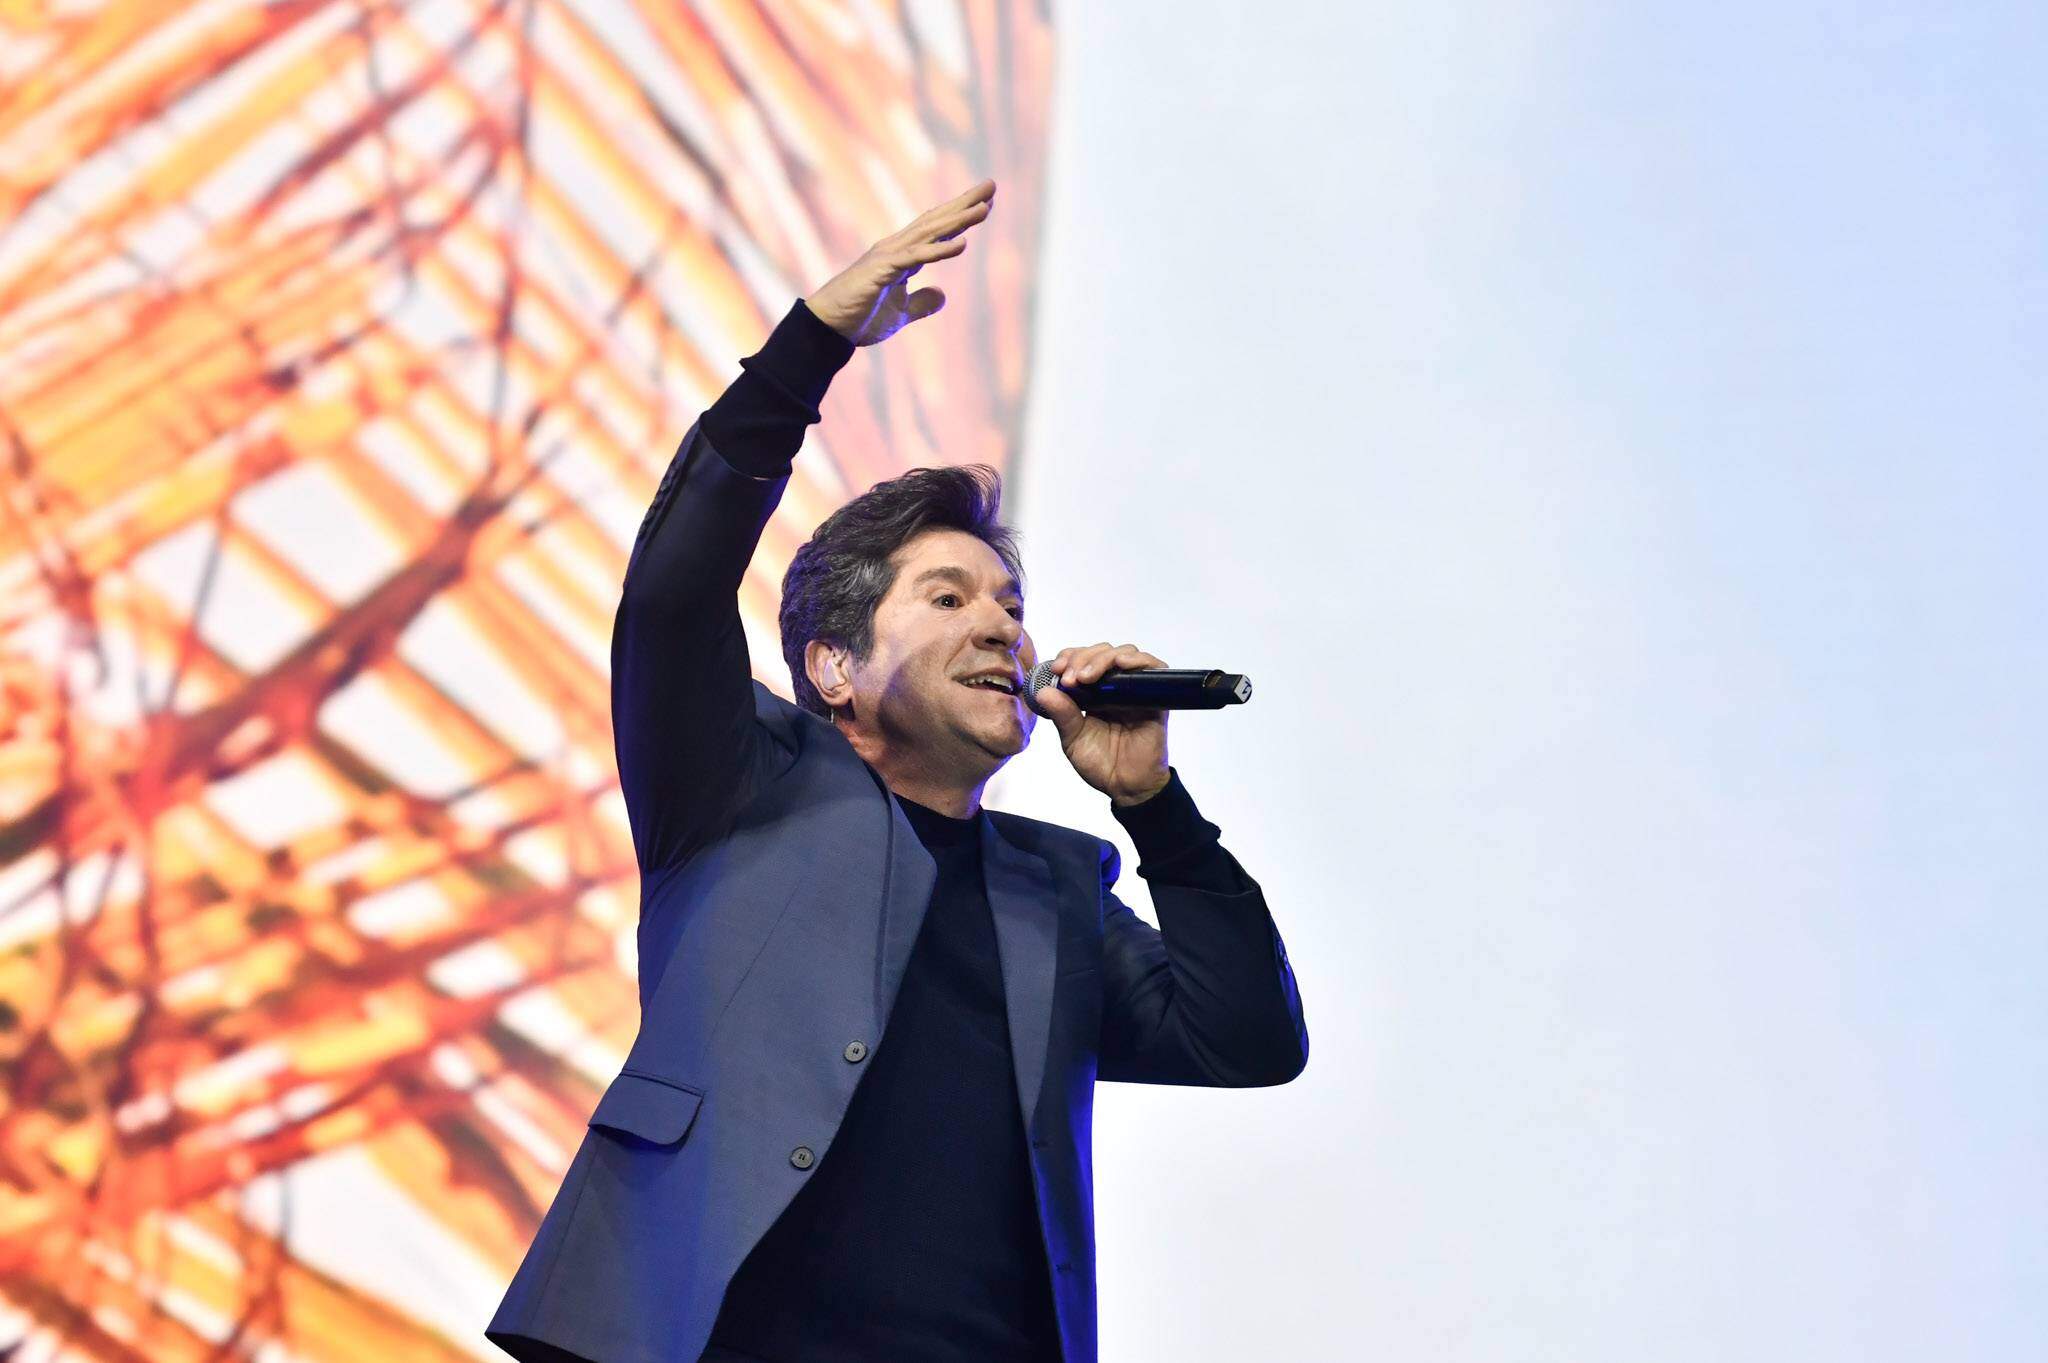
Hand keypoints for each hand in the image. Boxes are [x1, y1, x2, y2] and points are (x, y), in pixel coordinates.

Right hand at [804, 179, 996, 345]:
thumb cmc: (859, 318)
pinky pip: (916, 259)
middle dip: (964, 204)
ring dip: (958, 220)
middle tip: (991, 186)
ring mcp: (889, 257)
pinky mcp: (883, 271)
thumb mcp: (900, 314)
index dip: (961, 215)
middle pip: (936, 221)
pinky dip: (939, 251)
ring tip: (985, 208)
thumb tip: (943, 295)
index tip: (986, 202)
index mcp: (902, 256)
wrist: (828, 328)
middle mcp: (897, 248)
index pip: (936, 229)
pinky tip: (962, 245)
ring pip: (929, 233)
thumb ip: (921, 303)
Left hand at [1031, 643, 1171, 805]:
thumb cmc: (1101, 764)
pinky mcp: (1155, 697)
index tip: (1057, 669)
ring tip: (1086, 677)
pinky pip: (1153, 668)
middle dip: (1082, 658)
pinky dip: (1137, 660)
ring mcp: (1136, 689)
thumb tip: (1044, 691)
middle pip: (1102, 652)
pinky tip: (1121, 665)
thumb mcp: (1073, 739)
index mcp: (1093, 693)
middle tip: (1070, 677)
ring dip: (1102, 658)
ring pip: (1124, 653)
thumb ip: (1062, 715)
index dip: (1070, 657)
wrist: (1127, 786)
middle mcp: (1115, 686)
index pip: (1082, 660)